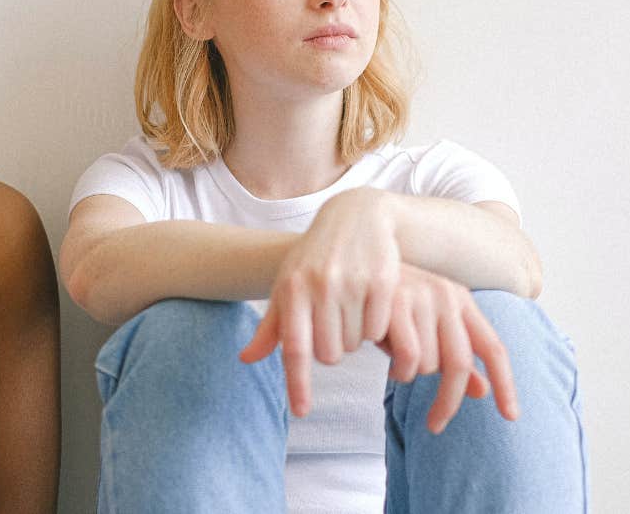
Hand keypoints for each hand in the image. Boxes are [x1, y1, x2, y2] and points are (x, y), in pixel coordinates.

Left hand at [238, 189, 518, 432]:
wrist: (355, 218)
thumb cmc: (314, 259)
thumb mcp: (288, 286)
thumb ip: (272, 327)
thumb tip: (247, 360)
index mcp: (291, 289)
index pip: (294, 348)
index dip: (298, 383)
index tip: (301, 412)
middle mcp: (320, 285)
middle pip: (330, 353)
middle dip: (333, 347)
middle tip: (335, 324)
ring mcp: (352, 282)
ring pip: (356, 344)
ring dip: (355, 336)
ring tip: (352, 309)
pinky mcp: (383, 281)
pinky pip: (381, 329)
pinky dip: (377, 326)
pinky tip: (370, 305)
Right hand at [375, 263, 517, 432]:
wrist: (351, 262)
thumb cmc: (389, 305)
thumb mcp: (425, 329)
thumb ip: (452, 356)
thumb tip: (482, 391)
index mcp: (460, 300)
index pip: (493, 348)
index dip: (506, 384)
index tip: (511, 416)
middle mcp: (446, 296)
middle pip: (460, 364)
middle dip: (448, 402)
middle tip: (435, 426)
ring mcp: (421, 297)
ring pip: (428, 364)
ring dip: (410, 375)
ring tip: (396, 363)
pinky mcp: (394, 303)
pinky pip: (407, 357)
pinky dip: (397, 370)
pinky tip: (387, 362)